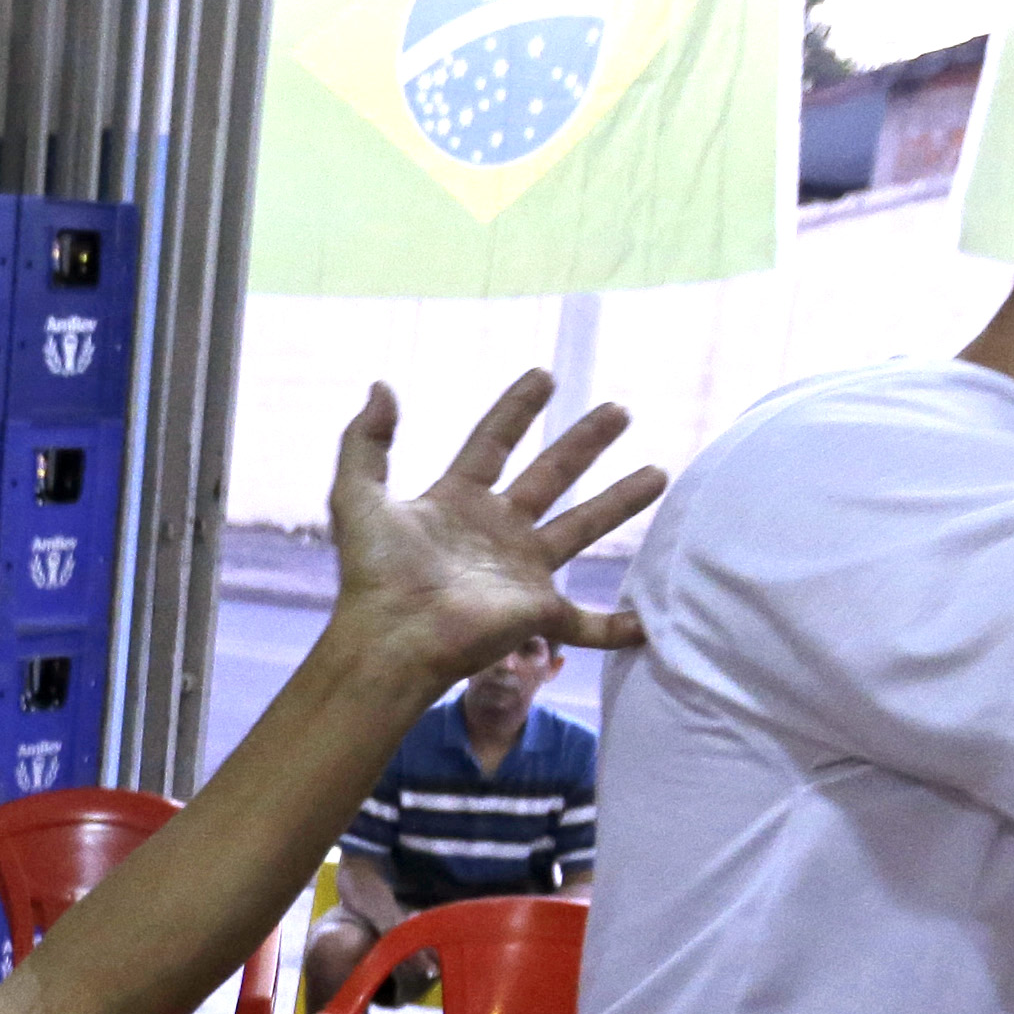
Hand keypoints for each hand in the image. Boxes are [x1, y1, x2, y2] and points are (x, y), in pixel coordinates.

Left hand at [324, 370, 665, 688]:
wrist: (391, 637)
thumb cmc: (374, 573)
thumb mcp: (356, 496)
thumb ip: (364, 440)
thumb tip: (381, 387)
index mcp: (456, 501)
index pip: (492, 443)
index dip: (516, 409)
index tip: (545, 376)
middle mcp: (496, 532)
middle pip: (551, 476)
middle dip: (585, 443)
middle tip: (620, 410)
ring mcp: (520, 573)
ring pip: (581, 529)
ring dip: (619, 502)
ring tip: (658, 474)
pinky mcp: (536, 613)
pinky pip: (585, 623)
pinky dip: (617, 628)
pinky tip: (649, 624)